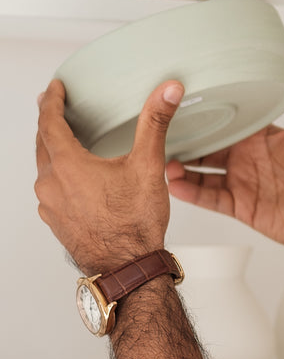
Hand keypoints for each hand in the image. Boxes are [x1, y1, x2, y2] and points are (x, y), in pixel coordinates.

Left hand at [35, 78, 181, 272]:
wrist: (127, 268)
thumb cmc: (134, 224)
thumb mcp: (148, 165)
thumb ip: (155, 123)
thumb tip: (167, 91)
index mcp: (67, 165)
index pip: (49, 122)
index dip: (52, 101)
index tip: (56, 89)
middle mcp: (51, 184)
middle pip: (42, 143)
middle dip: (48, 122)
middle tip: (55, 108)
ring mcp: (50, 205)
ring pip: (44, 168)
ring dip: (51, 150)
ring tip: (65, 141)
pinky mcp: (56, 221)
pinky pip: (50, 189)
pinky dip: (57, 175)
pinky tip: (74, 178)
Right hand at [165, 56, 283, 250]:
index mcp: (259, 134)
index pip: (225, 118)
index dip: (204, 110)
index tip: (179, 98)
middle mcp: (245, 156)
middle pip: (206, 144)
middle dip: (183, 137)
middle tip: (158, 127)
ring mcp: (240, 181)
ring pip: (201, 171)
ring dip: (180, 166)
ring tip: (161, 158)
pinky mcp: (240, 206)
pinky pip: (210, 198)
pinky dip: (191, 193)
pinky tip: (174, 185)